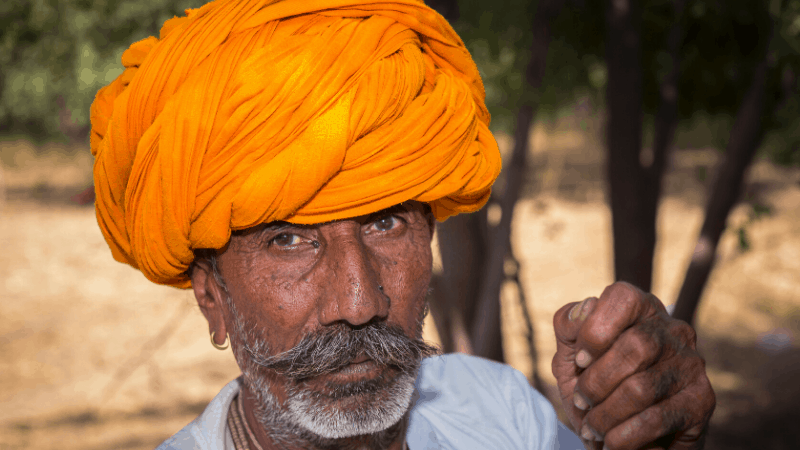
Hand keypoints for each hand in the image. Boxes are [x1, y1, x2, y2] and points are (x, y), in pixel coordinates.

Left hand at [552, 282, 714, 449]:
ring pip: (642, 387)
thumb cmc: (594, 388)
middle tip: (581, 403)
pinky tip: (611, 442)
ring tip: (592, 429)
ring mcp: (691, 364)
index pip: (624, 298)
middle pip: (635, 346)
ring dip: (606, 414)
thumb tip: (585, 306)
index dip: (596, 330)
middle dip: (597, 382)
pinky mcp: (701, 400)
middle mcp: (673, 330)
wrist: (620, 436)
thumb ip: (568, 328)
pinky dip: (625, 436)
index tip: (579, 362)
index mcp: (641, 309)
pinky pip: (657, 419)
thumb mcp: (570, 357)